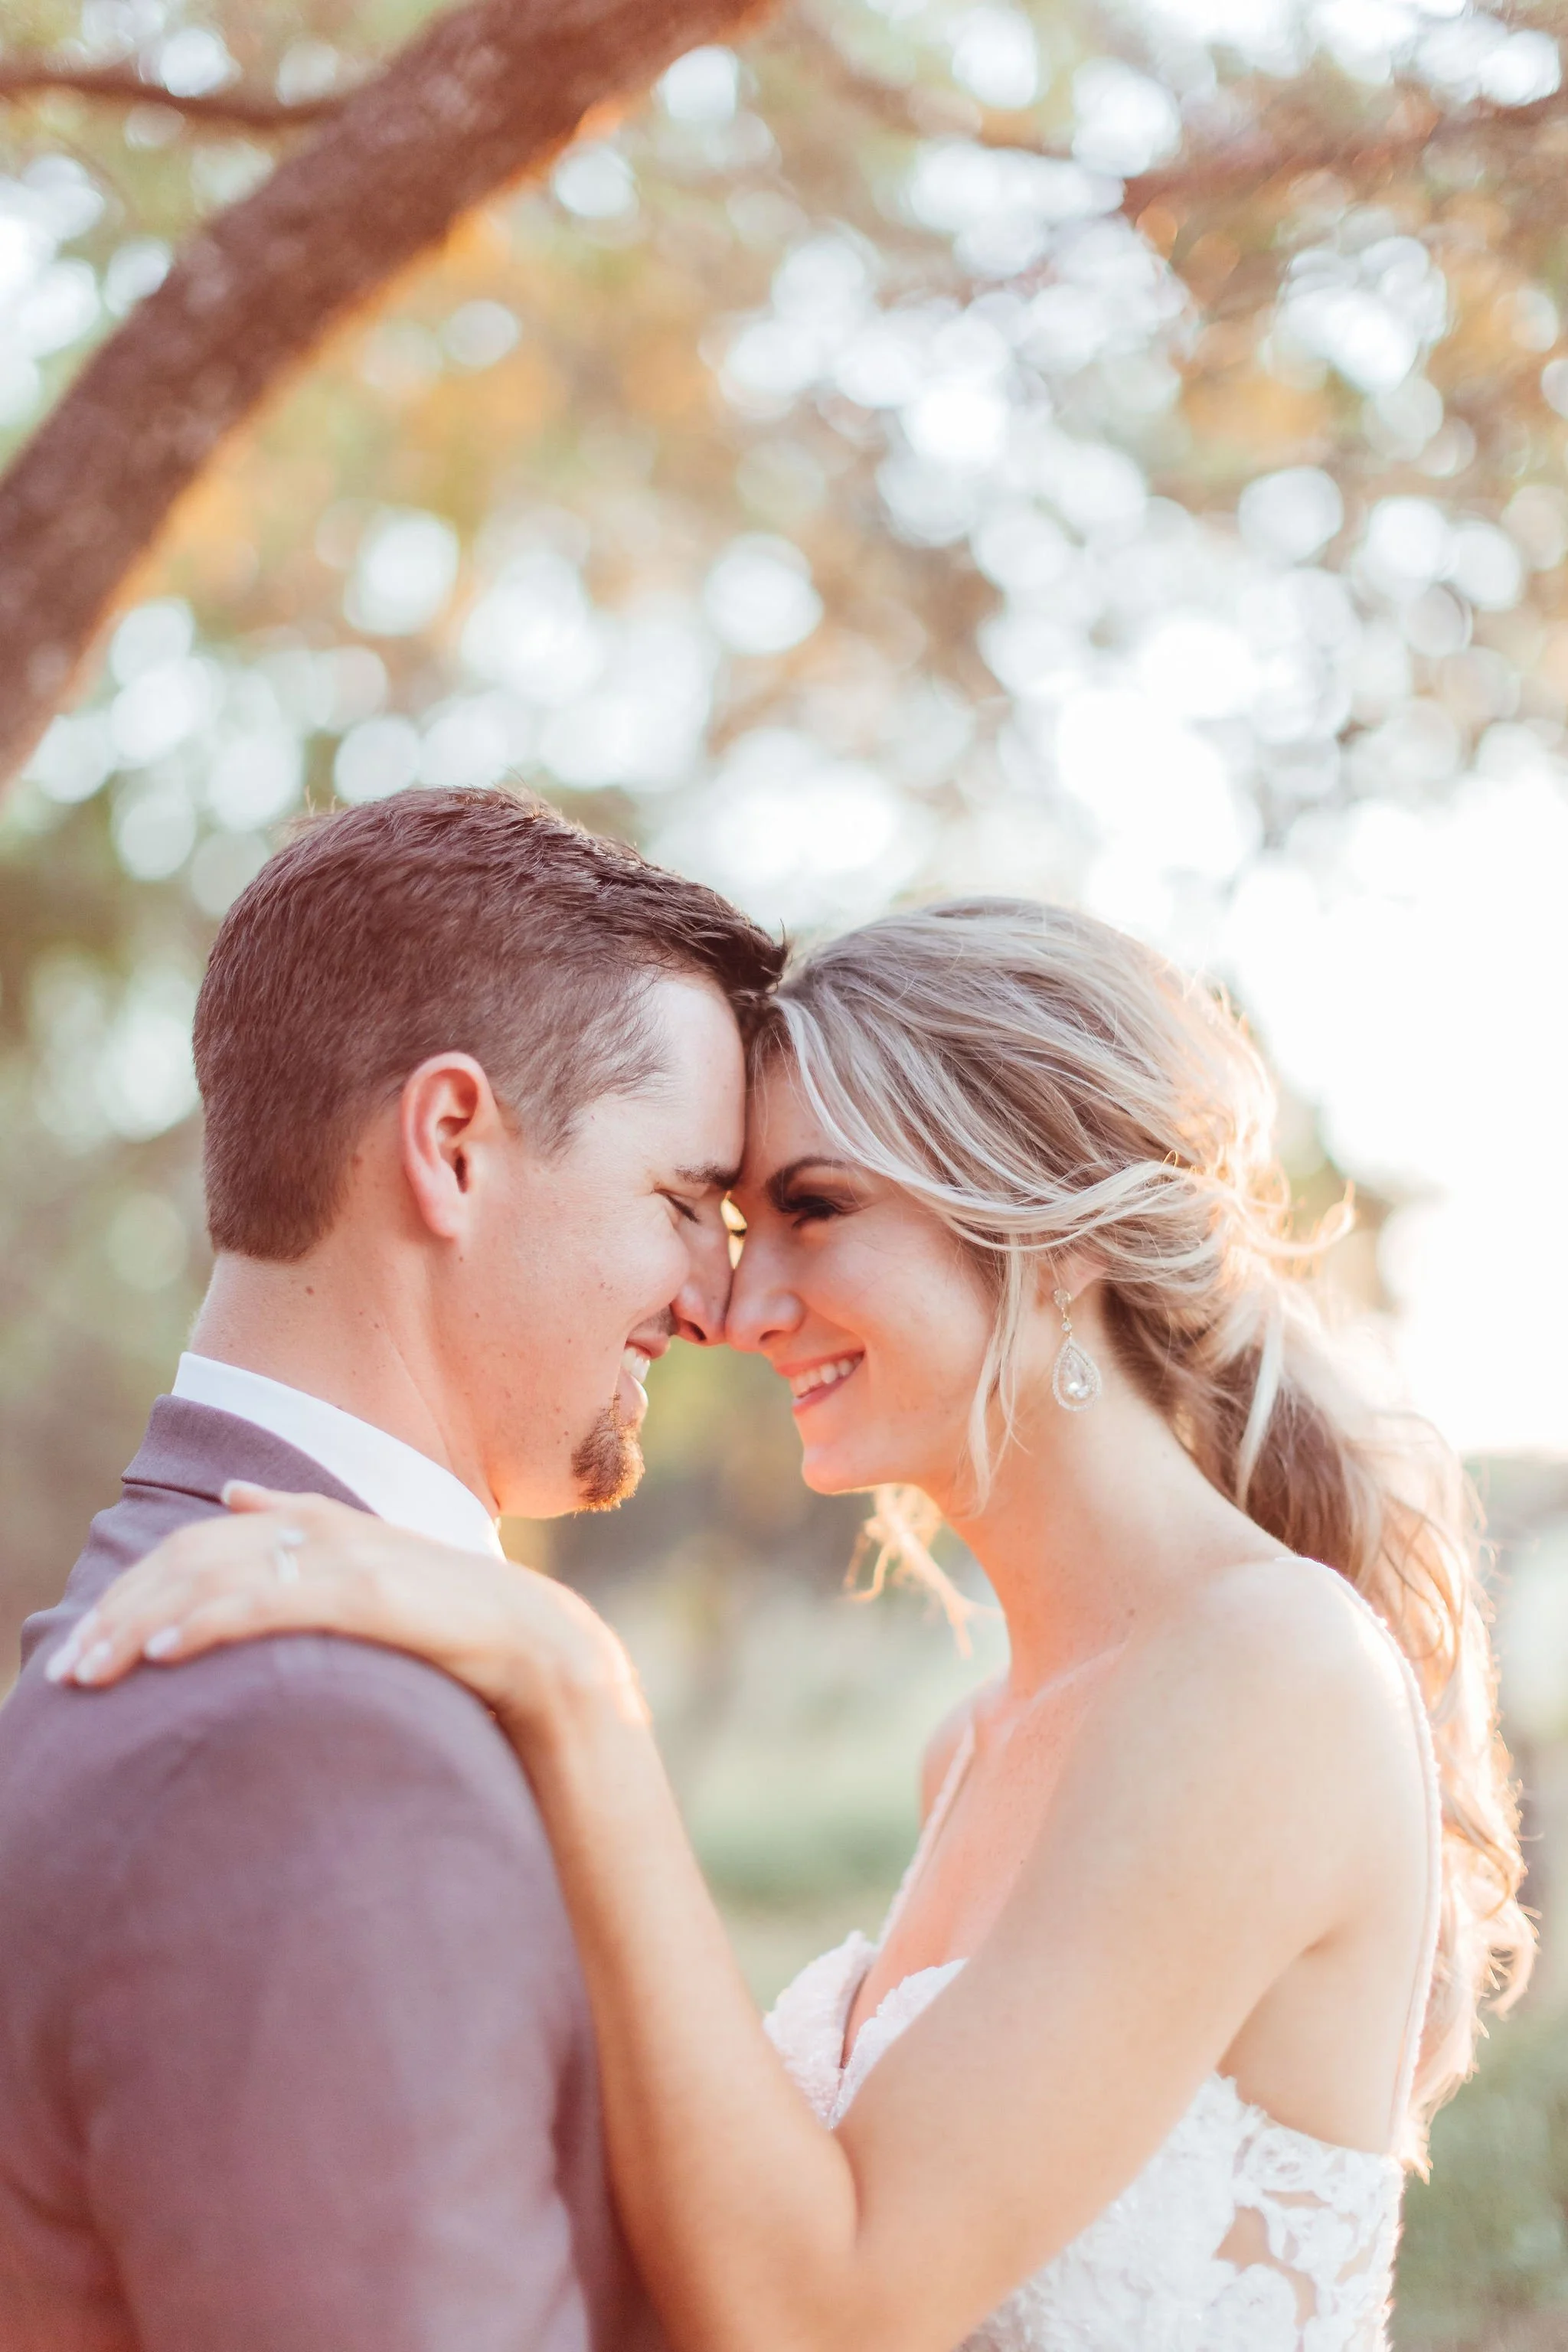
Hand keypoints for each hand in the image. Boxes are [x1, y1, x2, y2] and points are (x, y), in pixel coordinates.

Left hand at [44, 1484, 645, 1738]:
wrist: (540, 1646)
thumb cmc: (454, 1623)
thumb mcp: (368, 1567)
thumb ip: (304, 1531)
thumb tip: (237, 1494)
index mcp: (321, 1521)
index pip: (204, 1540)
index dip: (142, 1580)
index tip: (95, 1633)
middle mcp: (325, 1527)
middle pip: (193, 1557)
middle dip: (122, 1608)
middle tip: (71, 1666)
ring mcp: (344, 1555)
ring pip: (214, 1577)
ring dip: (140, 1623)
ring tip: (92, 1669)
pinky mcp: (363, 1591)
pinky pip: (264, 1602)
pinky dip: (204, 1622)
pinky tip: (160, 1651)